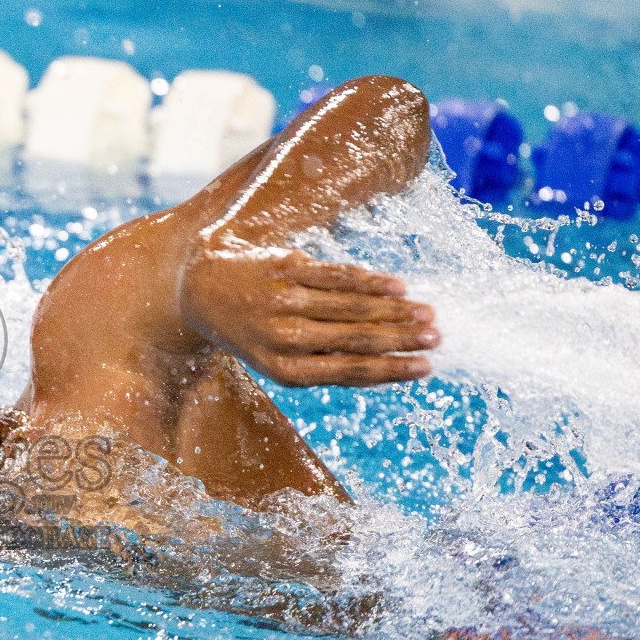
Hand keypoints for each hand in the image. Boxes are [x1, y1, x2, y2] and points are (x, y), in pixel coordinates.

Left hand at [177, 245, 438, 386]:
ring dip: (396, 310)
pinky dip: (371, 281)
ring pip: (353, 306)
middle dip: (403, 339)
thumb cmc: (252, 331)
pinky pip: (337, 275)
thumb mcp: (277, 360)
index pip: (350, 371)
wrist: (200, 289)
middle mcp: (285, 338)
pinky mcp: (286, 267)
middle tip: (438, 337)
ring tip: (427, 312)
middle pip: (358, 339)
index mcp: (285, 370)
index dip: (392, 370)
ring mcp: (285, 301)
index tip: (427, 367)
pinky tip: (397, 286)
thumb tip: (384, 367)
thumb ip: (323, 363)